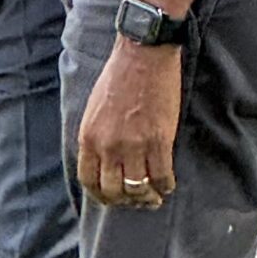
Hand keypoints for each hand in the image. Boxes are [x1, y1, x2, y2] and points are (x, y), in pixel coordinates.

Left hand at [77, 40, 181, 208]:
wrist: (142, 56)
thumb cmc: (117, 78)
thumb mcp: (93, 110)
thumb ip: (96, 137)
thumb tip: (103, 162)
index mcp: (88, 137)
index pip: (88, 181)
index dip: (101, 195)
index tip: (111, 199)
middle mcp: (108, 146)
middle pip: (113, 191)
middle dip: (125, 201)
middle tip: (136, 200)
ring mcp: (134, 145)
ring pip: (138, 188)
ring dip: (147, 198)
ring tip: (153, 197)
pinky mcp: (160, 141)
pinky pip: (162, 176)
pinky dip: (165, 186)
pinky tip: (167, 185)